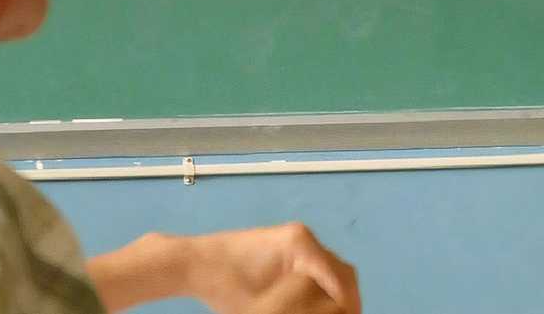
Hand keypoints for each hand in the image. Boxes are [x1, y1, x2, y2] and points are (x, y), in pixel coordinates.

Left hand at [181, 223, 360, 313]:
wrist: (192, 263)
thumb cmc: (223, 286)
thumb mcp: (263, 309)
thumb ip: (301, 310)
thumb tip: (325, 313)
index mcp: (301, 247)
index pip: (340, 277)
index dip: (351, 303)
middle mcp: (304, 237)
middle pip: (341, 269)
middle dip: (349, 298)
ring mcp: (296, 238)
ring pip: (331, 266)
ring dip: (337, 290)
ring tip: (337, 313)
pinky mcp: (286, 244)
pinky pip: (316, 264)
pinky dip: (323, 283)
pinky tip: (319, 303)